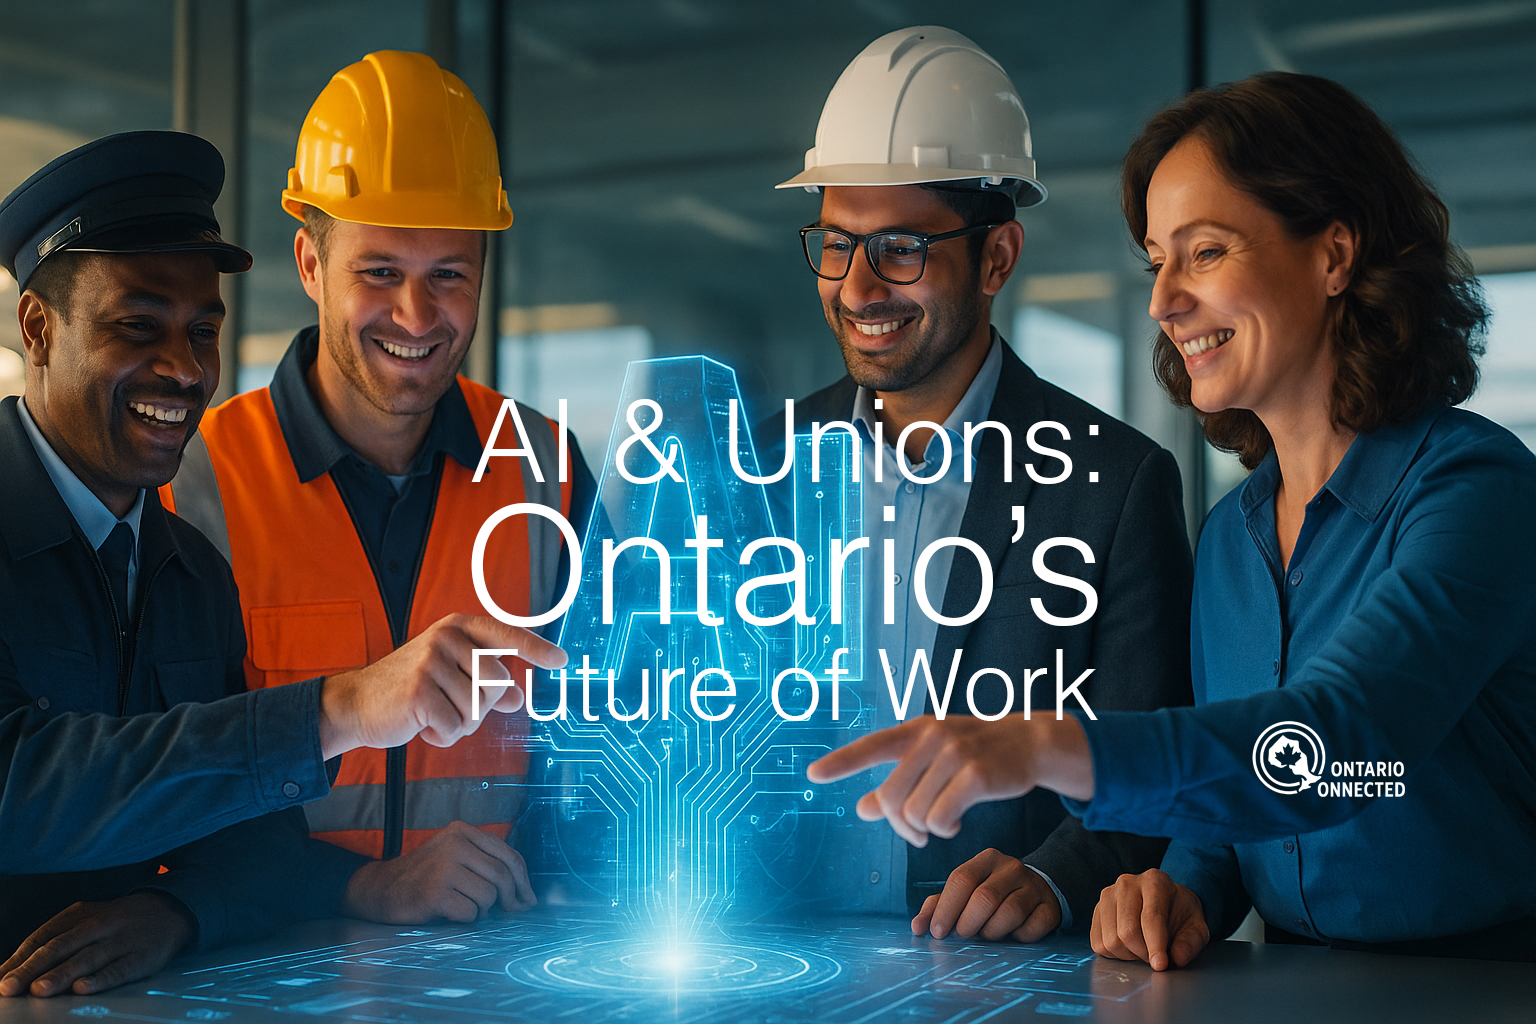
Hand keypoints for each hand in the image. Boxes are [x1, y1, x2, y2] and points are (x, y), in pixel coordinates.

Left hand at [0, 893, 192, 996]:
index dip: (19, 959)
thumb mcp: (85, 921)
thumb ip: (54, 942)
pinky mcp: (143, 956)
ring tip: (40, 990)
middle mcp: (98, 925)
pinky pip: (120, 969)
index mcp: (79, 915)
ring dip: (62, 974)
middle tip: (9, 988)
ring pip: (88, 958)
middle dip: (33, 968)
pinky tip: (84, 989)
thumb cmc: (117, 923)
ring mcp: (121, 940)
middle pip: (61, 947)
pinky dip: (102, 979)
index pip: (43, 937)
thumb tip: (11, 970)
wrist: (170, 911)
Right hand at [319, 614, 566, 757]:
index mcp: (458, 628)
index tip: (561, 661)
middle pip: (497, 683)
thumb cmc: (410, 689)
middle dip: (481, 707)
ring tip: (434, 714)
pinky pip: (456, 728)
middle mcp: (446, 638)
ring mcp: (431, 662)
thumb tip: (517, 698)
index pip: (506, 635)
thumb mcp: (450, 677)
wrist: (357, 703)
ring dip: (460, 724)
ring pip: (477, 709)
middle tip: (452, 707)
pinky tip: (422, 726)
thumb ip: (484, 682)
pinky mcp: (419, 692)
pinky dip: (443, 737)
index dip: (535, 649)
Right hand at [343, 820, 536, 923]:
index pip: (508, 854)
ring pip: (488, 895)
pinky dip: (465, 919)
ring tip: (463, 906)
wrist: (380, 889)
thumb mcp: (455, 857)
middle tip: (510, 911)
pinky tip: (450, 913)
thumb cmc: (425, 877)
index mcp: (462, 831)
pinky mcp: (434, 892)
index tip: (528, 898)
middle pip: (502, 875)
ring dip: (482, 909)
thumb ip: (487, 865)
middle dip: (511, 898)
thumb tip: (526, 896)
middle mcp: (454, 844)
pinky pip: (470, 912)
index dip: (523, 879)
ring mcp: (443, 867)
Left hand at [806, 714, 1093, 847]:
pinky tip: (956, 823)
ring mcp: (953, 754)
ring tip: (942, 823)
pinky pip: (940, 819)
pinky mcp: (975, 775)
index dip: (841, 762)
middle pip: (891, 798)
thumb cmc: (974, 753)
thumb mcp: (933, 760)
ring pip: (914, 813)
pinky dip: (944, 830)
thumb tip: (862, 809)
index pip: (871, 746)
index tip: (812, 774)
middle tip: (915, 834)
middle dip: (899, 825)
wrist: (1027, 743)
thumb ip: (898, 783)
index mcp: (915, 731)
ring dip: (925, 830)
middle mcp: (930, 737)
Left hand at [912, 848, 1061, 941]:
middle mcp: (1011, 868)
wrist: (1037, 889)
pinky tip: (1013, 934)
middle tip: (963, 935)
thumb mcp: (964, 893)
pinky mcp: (1050, 907)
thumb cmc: (991, 893)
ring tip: (986, 935)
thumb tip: (917, 927)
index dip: (946, 908)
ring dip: (992, 932)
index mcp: (986, 859)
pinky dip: (1018, 937)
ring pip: (1009, 913)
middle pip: (984, 898)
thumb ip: (938, 906)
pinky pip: (1032, 928)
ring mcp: (1034, 886)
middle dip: (968, 924)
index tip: (937, 932)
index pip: (961, 879)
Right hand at [1090, 869, 1209, 971]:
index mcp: (1155, 881)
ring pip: (1111, 940)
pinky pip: (1099, 944)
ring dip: (1130, 955)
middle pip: (1128, 931)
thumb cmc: (1180, 915)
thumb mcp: (1196, 927)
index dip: (1156, 945)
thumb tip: (1176, 959)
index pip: (1151, 917)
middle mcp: (1127, 883)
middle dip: (1143, 953)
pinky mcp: (1096, 911)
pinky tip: (1129, 947)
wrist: (1164, 903)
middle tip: (1156, 957)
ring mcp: (1107, 895)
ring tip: (1143, 949)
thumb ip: (1190, 943)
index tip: (1161, 965)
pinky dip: (1116, 955)